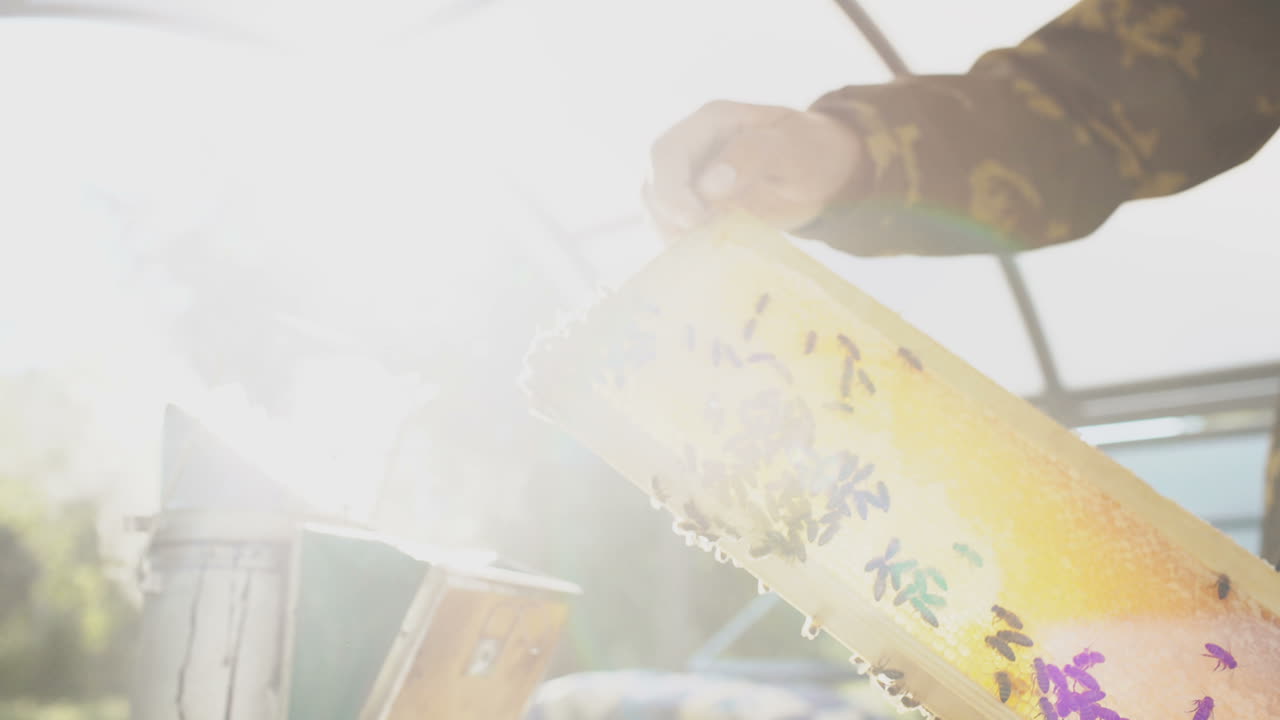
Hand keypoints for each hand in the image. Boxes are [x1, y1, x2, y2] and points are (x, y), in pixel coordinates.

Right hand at [645, 100, 862, 239]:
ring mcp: (689, 176)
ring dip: (670, 234)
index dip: (671, 190)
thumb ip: (754, 156)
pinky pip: (671, 225)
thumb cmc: (813, 151)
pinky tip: (704, 256)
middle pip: (652, 182)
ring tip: (702, 253)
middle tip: (699, 244)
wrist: (827, 172)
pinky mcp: (694, 204)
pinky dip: (681, 243)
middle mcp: (691, 147)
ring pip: (655, 207)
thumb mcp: (794, 148)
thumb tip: (708, 184)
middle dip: (667, 217)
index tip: (697, 221)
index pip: (665, 153)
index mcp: (710, 121)